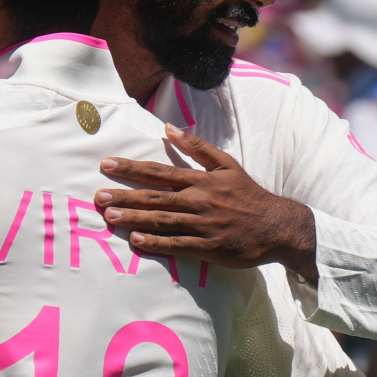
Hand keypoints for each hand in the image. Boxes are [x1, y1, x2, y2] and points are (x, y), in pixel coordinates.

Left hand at [96, 124, 317, 281]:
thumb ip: (197, 147)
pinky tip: (137, 241)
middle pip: (156, 197)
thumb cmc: (248, 194)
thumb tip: (169, 128)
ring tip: (109, 216)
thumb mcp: (227, 165)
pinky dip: (158, 243)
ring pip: (164, 220)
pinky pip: (179, 245)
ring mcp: (204, 225)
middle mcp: (200, 200)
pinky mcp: (210, 247)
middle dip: (125, 195)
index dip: (132, 167)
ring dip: (135, 218)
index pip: (160, 171)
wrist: (278, 226)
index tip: (106, 164)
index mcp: (201, 180)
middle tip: (98, 196)